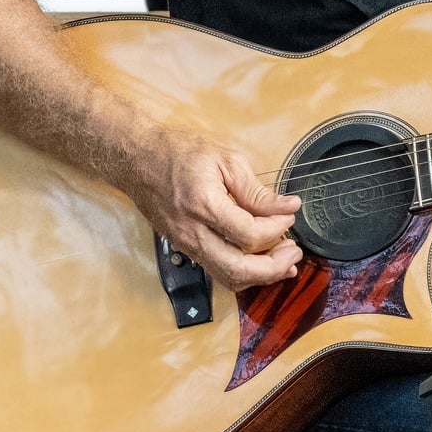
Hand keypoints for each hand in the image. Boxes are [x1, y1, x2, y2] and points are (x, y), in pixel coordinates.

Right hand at [122, 130, 303, 291]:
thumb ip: (256, 190)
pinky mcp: (185, 249)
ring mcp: (186, 245)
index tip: (289, 214)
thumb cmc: (179, 152)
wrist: (138, 159)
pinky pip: (217, 270)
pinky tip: (259, 260)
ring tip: (283, 261)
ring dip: (261, 276)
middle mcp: (193, 232)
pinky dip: (243, 271)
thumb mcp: (225, 159)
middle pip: (239, 270)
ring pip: (228, 278)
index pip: (250, 235)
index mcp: (204, 205)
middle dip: (274, 267)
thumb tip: (287, 206)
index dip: (277, 229)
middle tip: (294, 252)